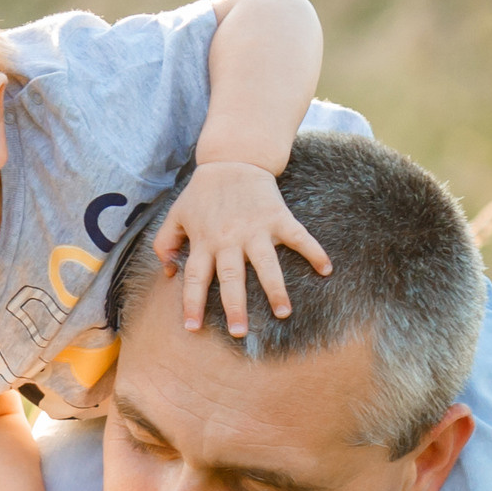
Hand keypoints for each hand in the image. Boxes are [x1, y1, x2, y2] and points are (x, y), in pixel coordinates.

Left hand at [154, 159, 330, 332]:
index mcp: (204, 240)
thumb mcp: (176, 214)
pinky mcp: (278, 217)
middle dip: (235, 306)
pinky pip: (299, 237)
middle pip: (231, 277)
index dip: (192, 303)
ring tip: (284, 313)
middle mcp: (230, 238)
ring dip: (275, 289)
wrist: (234, 158)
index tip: (193, 328)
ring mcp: (256, 228)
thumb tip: (168, 273)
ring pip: (266, 263)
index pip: (195, 277)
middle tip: (239, 332)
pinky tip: (326, 269)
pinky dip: (314, 251)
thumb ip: (166, 244)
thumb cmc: (203, 192)